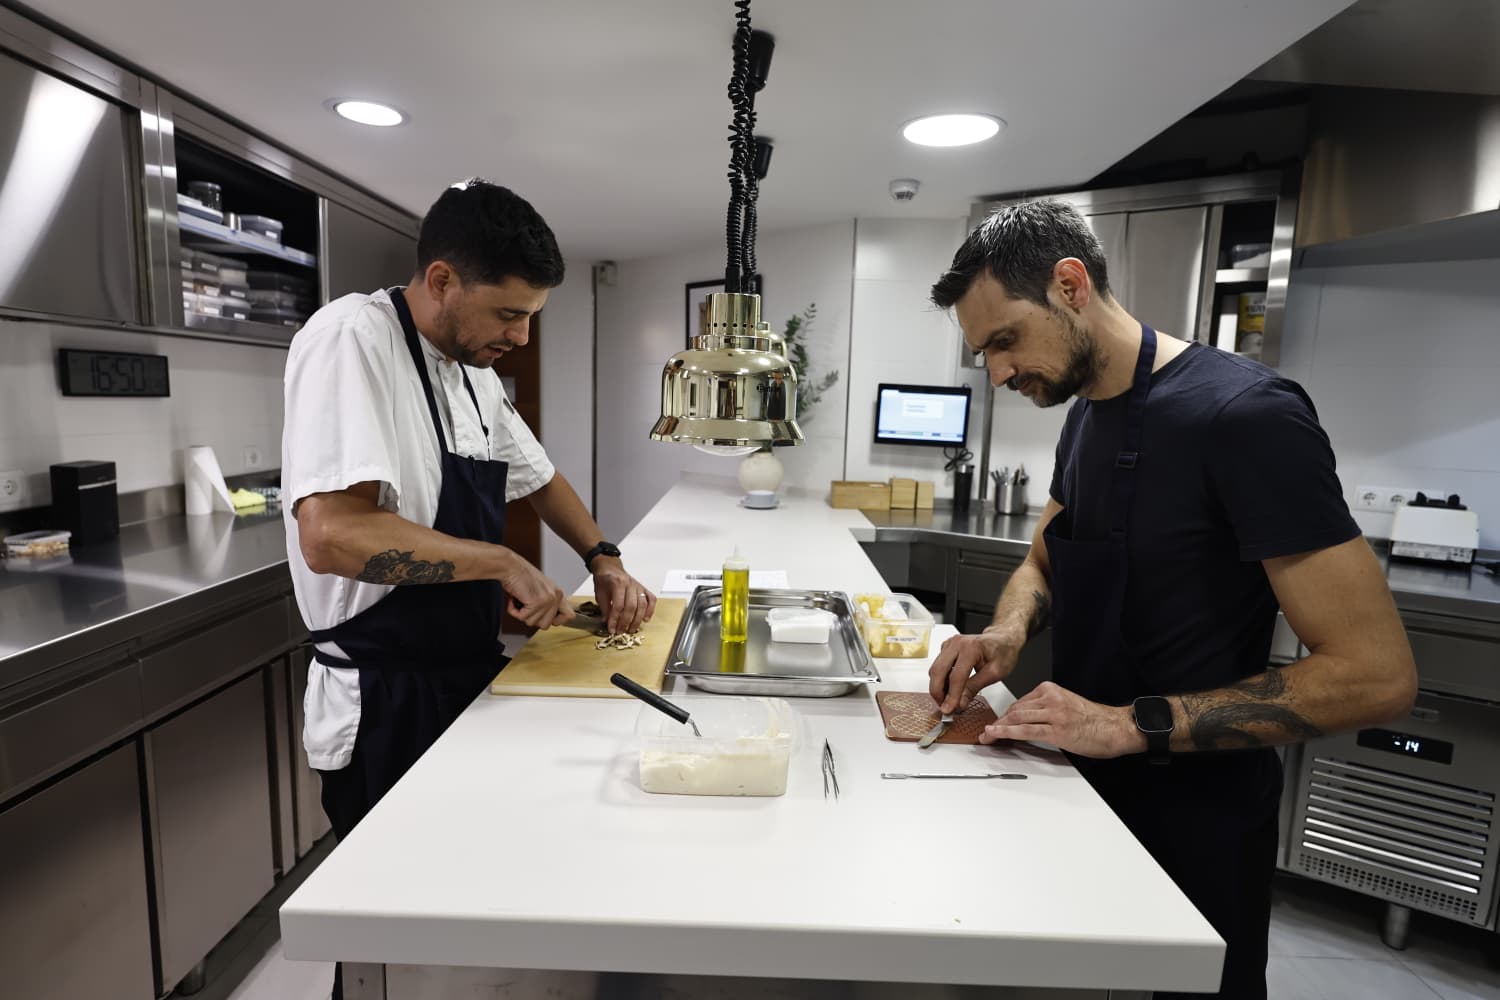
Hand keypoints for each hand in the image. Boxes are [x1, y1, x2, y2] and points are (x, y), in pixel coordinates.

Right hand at [499, 552, 571, 628]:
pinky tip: (515, 600)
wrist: (511, 566)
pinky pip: (522, 617)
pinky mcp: (536, 602)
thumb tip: (548, 619)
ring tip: (520, 601)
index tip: (545, 617)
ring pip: (533, 623)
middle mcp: (556, 596)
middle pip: (546, 625)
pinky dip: (514, 611)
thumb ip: (548, 603)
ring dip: (522, 614)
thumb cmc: (521, 576)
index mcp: (558, 593)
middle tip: (526, 607)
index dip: (557, 621)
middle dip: (532, 618)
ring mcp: (547, 600)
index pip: (569, 616)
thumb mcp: (541, 589)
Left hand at [590, 557, 656, 633]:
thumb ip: (604, 608)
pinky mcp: (643, 588)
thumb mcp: (599, 593)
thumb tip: (607, 621)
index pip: (618, 605)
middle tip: (621, 631)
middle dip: (626, 622)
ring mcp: (638, 586)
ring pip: (642, 605)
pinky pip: (651, 599)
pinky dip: (650, 610)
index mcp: (617, 583)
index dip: (615, 619)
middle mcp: (630, 584)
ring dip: (637, 620)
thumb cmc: (604, 579)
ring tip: (631, 629)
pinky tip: (645, 619)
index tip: (611, 629)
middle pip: (631, 606)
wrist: (610, 567)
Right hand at [928, 628, 1023, 713]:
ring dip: (937, 687)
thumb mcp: (994, 673)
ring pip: (934, 669)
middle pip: (938, 671)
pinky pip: (937, 666)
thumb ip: (975, 688)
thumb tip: (960, 703)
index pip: (956, 676)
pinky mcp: (946, 648)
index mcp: (971, 648)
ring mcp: (949, 644)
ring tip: (947, 700)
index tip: (949, 710)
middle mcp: (956, 643)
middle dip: (938, 692)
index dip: (951, 696)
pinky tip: (949, 688)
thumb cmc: (1002, 653)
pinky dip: (940, 679)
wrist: (1002, 640)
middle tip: (944, 707)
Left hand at [980, 681, 1143, 758]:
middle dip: (998, 723)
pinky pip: (1025, 731)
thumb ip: (1046, 709)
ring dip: (998, 729)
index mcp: (1051, 690)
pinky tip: (996, 736)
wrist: (1115, 728)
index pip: (1020, 702)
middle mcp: (1050, 698)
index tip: (996, 724)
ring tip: (986, 737)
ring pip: (1017, 719)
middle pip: (1015, 710)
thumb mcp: (1066, 705)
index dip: (1005, 716)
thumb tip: (1025, 720)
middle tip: (986, 733)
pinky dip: (1006, 733)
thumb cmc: (1094, 720)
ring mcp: (1053, 713)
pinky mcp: (1056, 729)